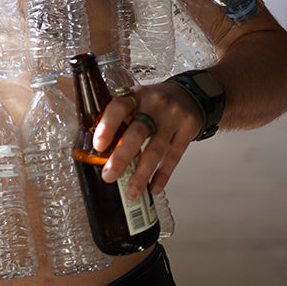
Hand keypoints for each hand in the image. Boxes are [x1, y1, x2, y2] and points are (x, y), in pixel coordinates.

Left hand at [92, 80, 203, 199]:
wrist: (190, 94)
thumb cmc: (154, 102)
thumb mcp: (136, 100)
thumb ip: (120, 117)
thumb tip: (96, 147)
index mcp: (136, 95)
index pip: (119, 107)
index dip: (107, 126)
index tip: (98, 145)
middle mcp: (155, 105)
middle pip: (137, 133)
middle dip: (121, 157)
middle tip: (109, 176)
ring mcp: (173, 118)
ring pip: (156, 150)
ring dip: (142, 174)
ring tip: (131, 191)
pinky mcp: (188, 130)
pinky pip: (174, 157)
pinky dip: (163, 175)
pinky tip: (154, 188)